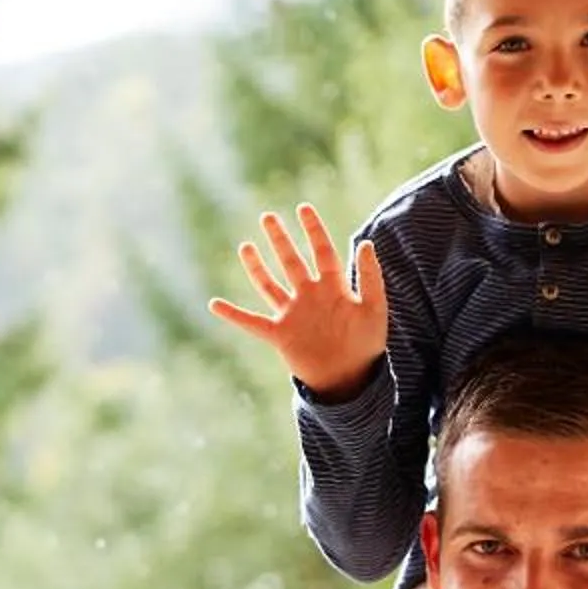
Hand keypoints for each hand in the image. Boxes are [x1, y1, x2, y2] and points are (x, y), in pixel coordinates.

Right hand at [211, 203, 388, 399]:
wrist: (350, 380)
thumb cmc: (366, 345)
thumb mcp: (373, 308)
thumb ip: (370, 276)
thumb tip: (363, 242)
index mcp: (332, 288)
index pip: (321, 251)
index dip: (313, 230)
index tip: (303, 209)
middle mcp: (309, 297)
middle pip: (291, 262)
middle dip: (279, 239)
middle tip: (268, 217)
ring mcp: (292, 315)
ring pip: (270, 285)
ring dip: (257, 267)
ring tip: (246, 246)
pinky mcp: (279, 335)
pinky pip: (251, 322)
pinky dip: (233, 314)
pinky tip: (214, 304)